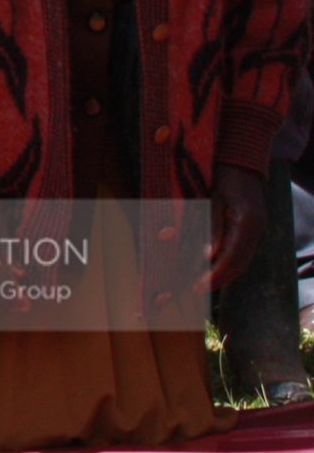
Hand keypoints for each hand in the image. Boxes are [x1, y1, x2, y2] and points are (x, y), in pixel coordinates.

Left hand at [207, 161, 268, 291]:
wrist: (242, 161)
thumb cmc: (223, 176)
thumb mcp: (212, 199)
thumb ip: (211, 227)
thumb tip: (208, 255)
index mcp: (247, 223)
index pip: (232, 257)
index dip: (215, 274)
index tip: (199, 286)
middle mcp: (256, 230)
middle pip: (239, 264)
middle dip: (218, 279)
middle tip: (196, 290)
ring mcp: (256, 230)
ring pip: (241, 261)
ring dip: (222, 274)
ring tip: (200, 284)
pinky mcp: (252, 229)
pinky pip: (240, 252)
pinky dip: (226, 263)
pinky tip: (210, 268)